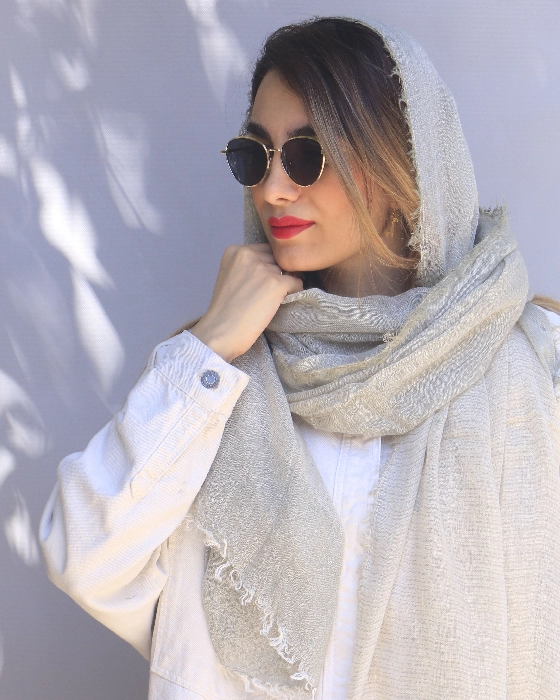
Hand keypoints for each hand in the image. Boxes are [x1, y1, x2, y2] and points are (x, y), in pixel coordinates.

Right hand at [190, 243, 302, 361]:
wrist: (220, 332)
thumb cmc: (224, 311)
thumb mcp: (229, 276)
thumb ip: (247, 266)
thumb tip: (275, 264)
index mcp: (235, 251)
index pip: (265, 249)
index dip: (267, 266)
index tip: (260, 283)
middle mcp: (248, 254)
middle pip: (276, 259)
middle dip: (276, 274)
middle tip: (265, 294)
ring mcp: (262, 269)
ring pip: (287, 271)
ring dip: (284, 285)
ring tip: (269, 302)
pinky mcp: (275, 284)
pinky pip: (297, 283)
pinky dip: (293, 293)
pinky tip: (279, 304)